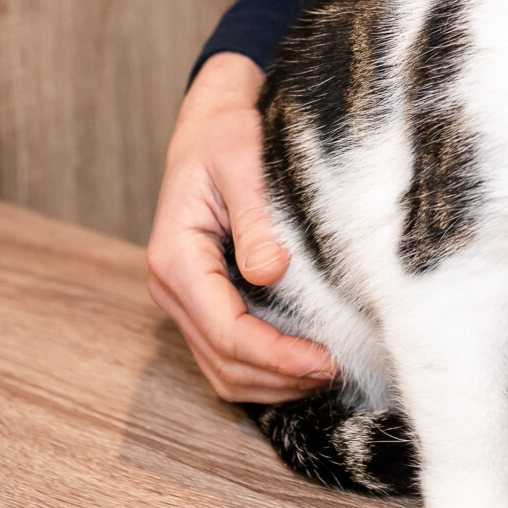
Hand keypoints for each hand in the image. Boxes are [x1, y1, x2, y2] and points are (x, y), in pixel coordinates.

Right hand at [146, 52, 335, 401]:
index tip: (325, 361)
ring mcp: (185, 299)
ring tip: (324, 373)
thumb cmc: (227, 135)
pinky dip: (264, 369)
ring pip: (222, 369)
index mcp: (174, 256)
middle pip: (223, 361)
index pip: (225, 329)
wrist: (211, 124)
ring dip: (272, 383)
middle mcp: (171, 287)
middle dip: (278, 377)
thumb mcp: (242, 161)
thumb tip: (270, 272)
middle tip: (336, 372)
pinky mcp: (203, 301)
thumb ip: (255, 218)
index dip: (276, 355)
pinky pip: (227, 353)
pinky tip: (304, 361)